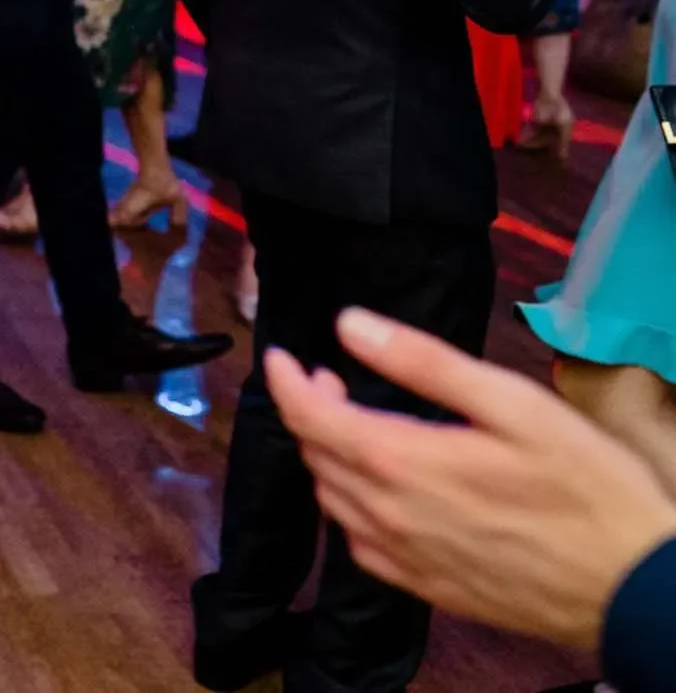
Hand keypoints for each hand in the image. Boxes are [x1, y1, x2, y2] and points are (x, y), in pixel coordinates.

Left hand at [269, 308, 675, 649]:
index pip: (309, 417)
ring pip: (333, 500)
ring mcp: (405, 558)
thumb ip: (424, 362)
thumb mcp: (513, 404)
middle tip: (330, 380)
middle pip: (316, 456)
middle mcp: (388, 515)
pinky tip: (380, 489)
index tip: (278, 354)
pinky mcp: (426, 587)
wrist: (634, 588)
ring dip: (328, 456)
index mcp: (402, 463)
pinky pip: (360, 543)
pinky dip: (351, 506)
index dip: (285, 380)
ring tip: (354, 424)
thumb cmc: (588, 489)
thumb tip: (350, 325)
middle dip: (310, 410)